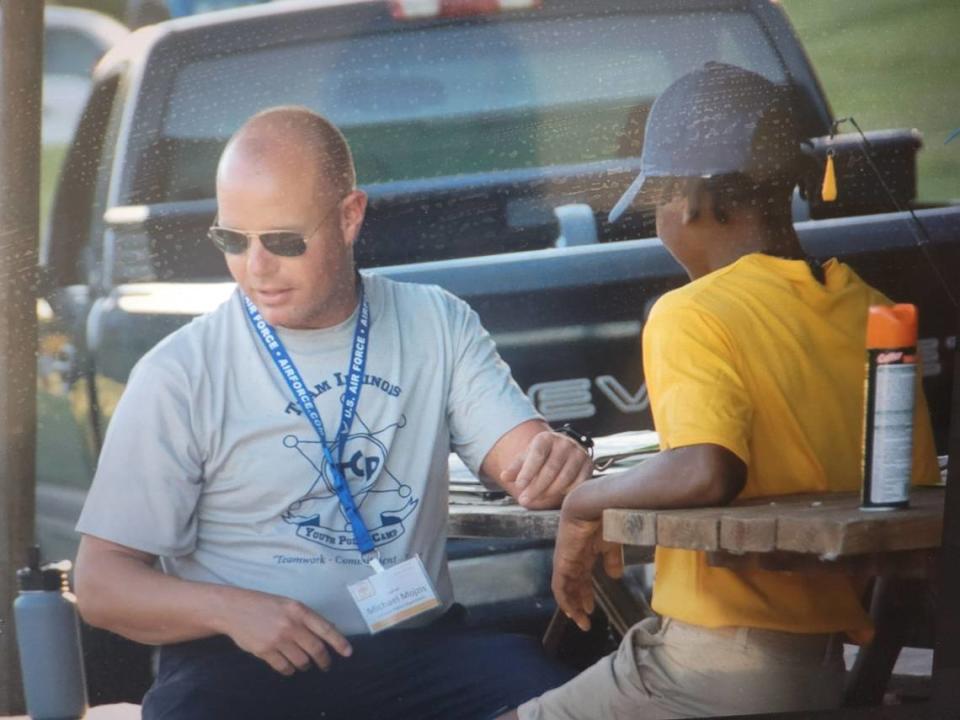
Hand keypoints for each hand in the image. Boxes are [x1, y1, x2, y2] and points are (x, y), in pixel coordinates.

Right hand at [220, 588, 352, 674]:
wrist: (235, 609)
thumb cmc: (265, 605)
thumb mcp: (289, 604)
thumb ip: (306, 617)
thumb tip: (329, 631)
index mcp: (299, 610)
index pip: (326, 628)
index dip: (339, 642)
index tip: (348, 652)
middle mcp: (291, 625)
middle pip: (316, 649)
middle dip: (324, 660)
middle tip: (326, 665)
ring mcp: (277, 639)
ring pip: (301, 661)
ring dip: (306, 665)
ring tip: (305, 663)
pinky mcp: (264, 651)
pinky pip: (284, 668)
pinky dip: (290, 670)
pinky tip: (289, 667)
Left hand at [500, 431, 591, 508]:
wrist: (562, 450)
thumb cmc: (542, 456)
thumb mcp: (526, 458)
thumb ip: (515, 468)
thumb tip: (504, 476)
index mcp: (546, 438)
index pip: (537, 455)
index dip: (528, 472)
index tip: (519, 486)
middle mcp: (564, 443)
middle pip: (551, 468)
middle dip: (536, 487)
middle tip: (524, 499)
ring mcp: (578, 453)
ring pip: (565, 477)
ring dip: (549, 492)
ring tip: (537, 499)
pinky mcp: (588, 465)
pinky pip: (578, 483)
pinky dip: (567, 492)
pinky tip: (557, 497)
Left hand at [551, 513, 622, 631]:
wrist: (594, 505)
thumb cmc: (605, 519)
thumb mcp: (612, 544)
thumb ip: (612, 560)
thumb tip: (614, 576)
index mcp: (585, 551)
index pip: (582, 577)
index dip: (585, 593)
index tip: (590, 608)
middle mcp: (573, 557)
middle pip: (573, 585)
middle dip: (579, 602)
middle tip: (585, 620)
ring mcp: (566, 560)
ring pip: (565, 588)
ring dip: (572, 606)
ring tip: (580, 621)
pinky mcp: (562, 561)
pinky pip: (560, 585)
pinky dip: (565, 599)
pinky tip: (570, 610)